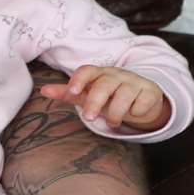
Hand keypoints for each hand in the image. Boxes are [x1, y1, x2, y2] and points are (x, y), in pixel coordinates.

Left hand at [40, 65, 168, 131]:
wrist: (141, 97)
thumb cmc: (109, 95)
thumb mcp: (88, 94)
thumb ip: (67, 93)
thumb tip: (43, 90)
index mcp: (99, 74)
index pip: (87, 71)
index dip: (79, 80)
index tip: (72, 92)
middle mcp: (116, 75)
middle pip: (104, 85)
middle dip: (95, 102)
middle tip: (89, 118)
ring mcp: (135, 82)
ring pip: (125, 94)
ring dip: (116, 112)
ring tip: (111, 123)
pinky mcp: (150, 92)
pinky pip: (143, 101)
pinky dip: (137, 111)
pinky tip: (134, 114)